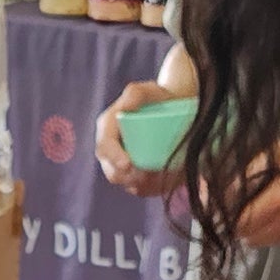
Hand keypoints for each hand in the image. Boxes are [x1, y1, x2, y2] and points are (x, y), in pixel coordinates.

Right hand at [95, 80, 185, 198]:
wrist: (175, 110)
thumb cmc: (159, 98)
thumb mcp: (149, 90)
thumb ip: (135, 93)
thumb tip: (125, 107)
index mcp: (108, 128)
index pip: (104, 147)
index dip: (114, 158)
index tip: (128, 163)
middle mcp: (111, 150)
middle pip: (113, 172)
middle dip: (129, 177)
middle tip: (150, 175)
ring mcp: (122, 165)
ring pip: (127, 184)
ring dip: (143, 185)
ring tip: (161, 176)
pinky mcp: (136, 175)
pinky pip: (141, 189)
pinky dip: (153, 188)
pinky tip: (166, 180)